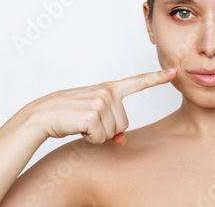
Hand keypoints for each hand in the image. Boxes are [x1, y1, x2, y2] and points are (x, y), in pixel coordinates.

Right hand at [26, 68, 176, 144]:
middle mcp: (107, 92)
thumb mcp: (92, 116)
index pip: (137, 82)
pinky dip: (90, 139)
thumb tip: (122, 140)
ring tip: (80, 123)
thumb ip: (110, 122)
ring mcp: (100, 102)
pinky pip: (101, 138)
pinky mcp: (93, 115)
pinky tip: (77, 128)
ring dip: (97, 135)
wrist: (40, 116)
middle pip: (123, 124)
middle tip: (86, 121)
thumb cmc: (66, 114)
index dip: (157, 79)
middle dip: (106, 130)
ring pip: (113, 133)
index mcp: (108, 88)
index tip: (174, 73)